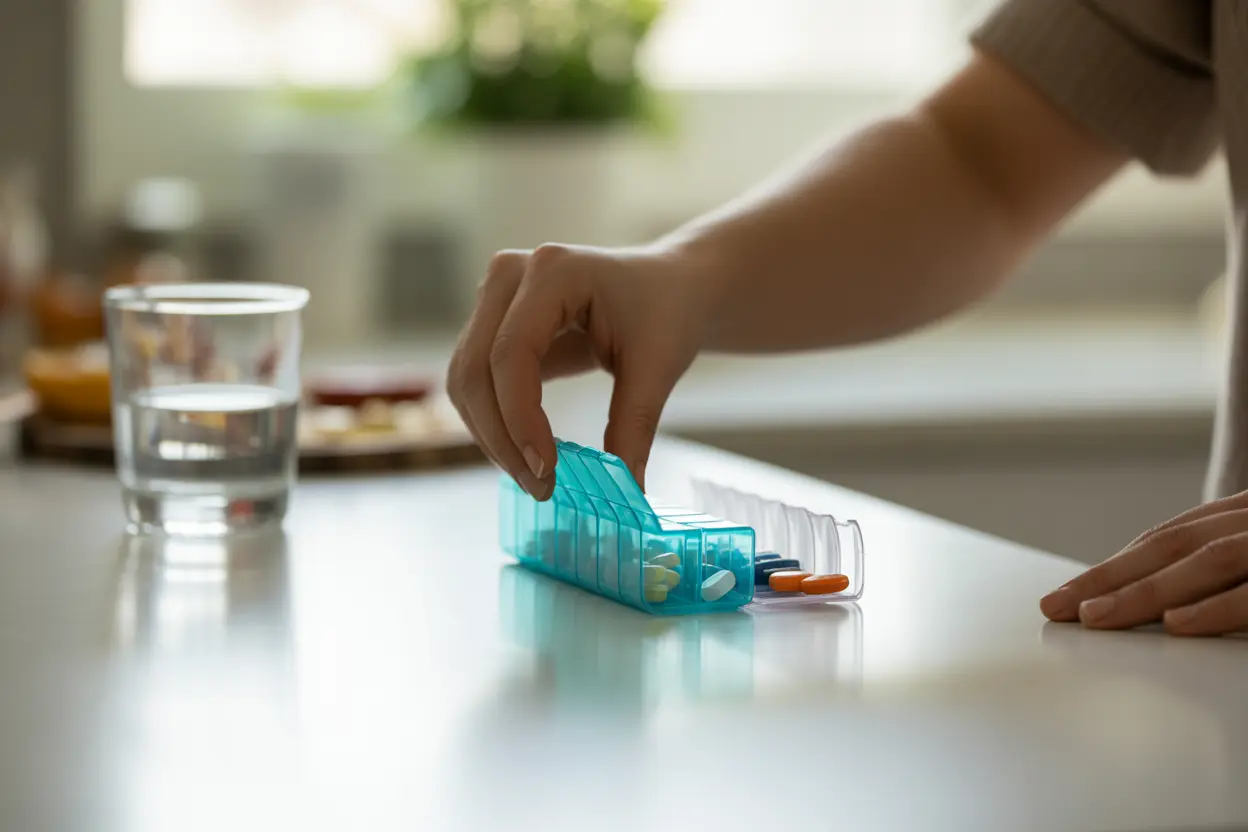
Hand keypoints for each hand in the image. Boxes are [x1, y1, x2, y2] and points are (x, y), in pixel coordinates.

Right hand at [447, 244, 706, 499]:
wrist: (669, 286)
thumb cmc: (667, 311)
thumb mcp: (657, 367)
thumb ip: (633, 426)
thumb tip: (624, 490)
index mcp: (553, 270)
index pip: (512, 354)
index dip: (520, 419)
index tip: (546, 471)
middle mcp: (510, 275)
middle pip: (476, 369)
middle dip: (501, 438)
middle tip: (540, 487)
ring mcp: (494, 296)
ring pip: (466, 381)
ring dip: (491, 436)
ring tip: (535, 477)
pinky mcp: (492, 323)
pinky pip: (475, 382)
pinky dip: (494, 423)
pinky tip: (526, 453)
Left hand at [1040, 492, 1247, 635]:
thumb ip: (1221, 573)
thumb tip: (1164, 605)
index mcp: (1246, 516)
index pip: (1171, 538)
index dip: (1117, 565)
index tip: (1070, 595)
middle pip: (1174, 545)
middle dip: (1110, 577)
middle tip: (1057, 607)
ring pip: (1208, 560)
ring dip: (1145, 590)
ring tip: (1093, 616)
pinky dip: (1214, 608)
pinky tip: (1174, 624)